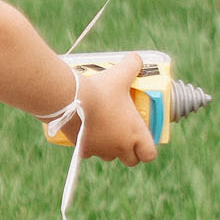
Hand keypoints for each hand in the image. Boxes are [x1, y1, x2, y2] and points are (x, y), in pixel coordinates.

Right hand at [72, 53, 158, 167]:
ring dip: (109, 148)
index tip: (142, 140)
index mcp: (135, 134)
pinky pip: (88, 153)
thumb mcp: (120, 74)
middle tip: (124, 135)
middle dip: (128, 151)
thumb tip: (137, 58)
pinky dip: (88, 146)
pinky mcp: (83, 150)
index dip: (147, 149)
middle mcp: (120, 147)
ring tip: (104, 131)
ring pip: (108, 156)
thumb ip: (132, 64)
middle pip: (130, 160)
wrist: (70, 99)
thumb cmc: (100, 89)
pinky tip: (86, 134)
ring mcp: (101, 151)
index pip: (148, 155)